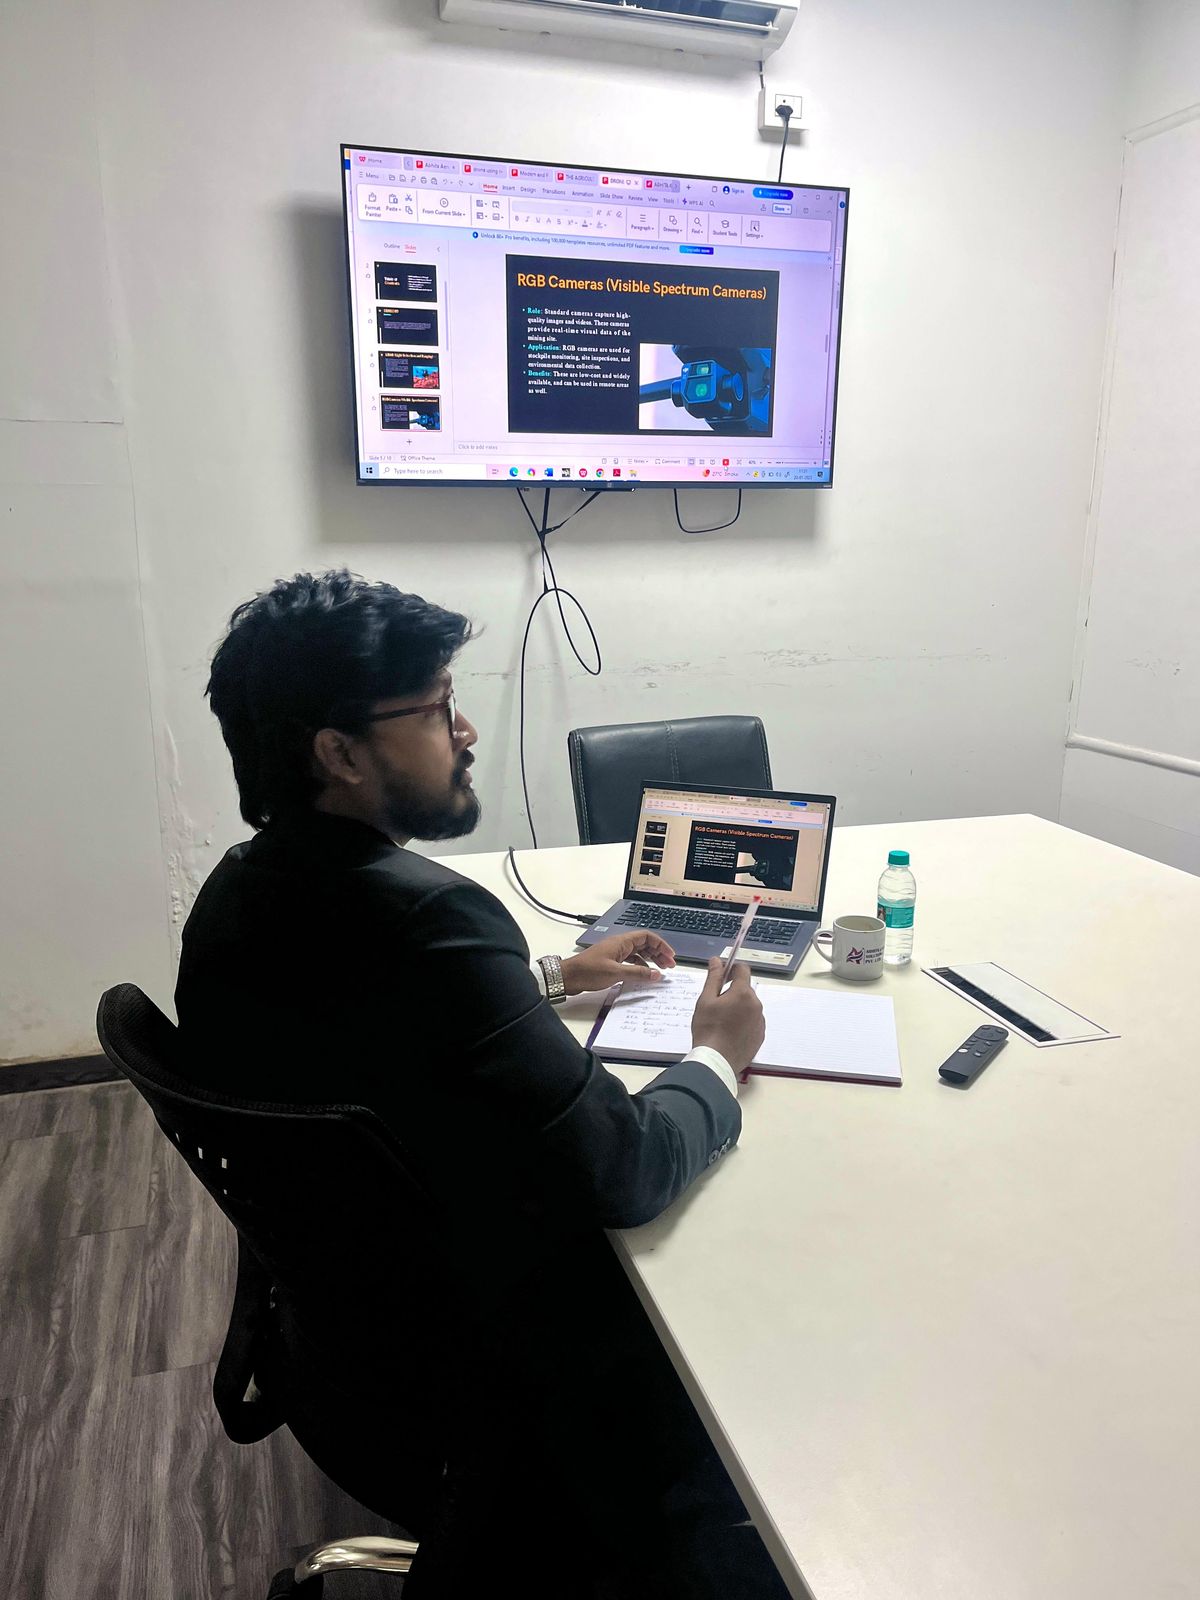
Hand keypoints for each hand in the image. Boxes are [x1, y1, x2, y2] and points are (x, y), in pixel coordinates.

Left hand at [560, 930, 676, 995]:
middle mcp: (619, 945)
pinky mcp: (610, 962)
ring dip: (650, 960)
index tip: (671, 956)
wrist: (568, 977)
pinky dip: (640, 966)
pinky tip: (644, 974)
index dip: (661, 945)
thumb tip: (656, 974)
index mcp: (621, 942)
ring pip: (638, 953)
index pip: (647, 937)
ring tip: (660, 971)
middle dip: (658, 953)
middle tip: (669, 965)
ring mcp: (615, 953)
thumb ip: (638, 973)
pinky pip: (630, 961)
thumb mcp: (616, 973)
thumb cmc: (588, 971)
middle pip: (644, 944)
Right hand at [690, 958, 764, 1076]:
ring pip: (749, 1006)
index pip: (742, 969)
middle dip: (732, 991)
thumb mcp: (705, 1000)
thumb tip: (716, 960)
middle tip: (715, 1005)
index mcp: (743, 993)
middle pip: (745, 989)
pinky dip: (743, 1022)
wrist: (716, 1060)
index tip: (721, 976)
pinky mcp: (760, 1035)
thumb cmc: (708, 1029)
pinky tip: (729, 1032)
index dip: (731, 969)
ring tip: (721, 1022)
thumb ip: (714, 978)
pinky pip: (752, 1022)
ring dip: (738, 1008)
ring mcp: (760, 1021)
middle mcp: (756, 1005)